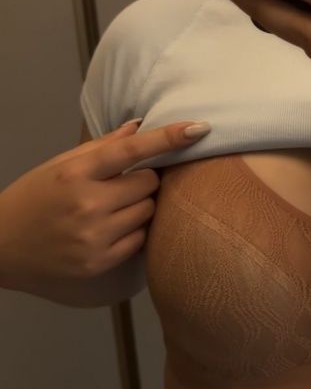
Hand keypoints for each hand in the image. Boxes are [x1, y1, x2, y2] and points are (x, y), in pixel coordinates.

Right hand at [0, 120, 208, 295]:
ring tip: (112, 208)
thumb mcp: (60, 164)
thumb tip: (141, 125)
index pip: (132, 150)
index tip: (199, 128)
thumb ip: (103, 146)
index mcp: (75, 172)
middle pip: (149, 183)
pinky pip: (141, 239)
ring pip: (148, 211)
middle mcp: (86, 204)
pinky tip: (111, 230)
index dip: (168, 138)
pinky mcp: (99, 263)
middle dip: (143, 180)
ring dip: (140, 206)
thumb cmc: (33, 199)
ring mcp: (93, 236)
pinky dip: (134, 232)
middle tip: (122, 185)